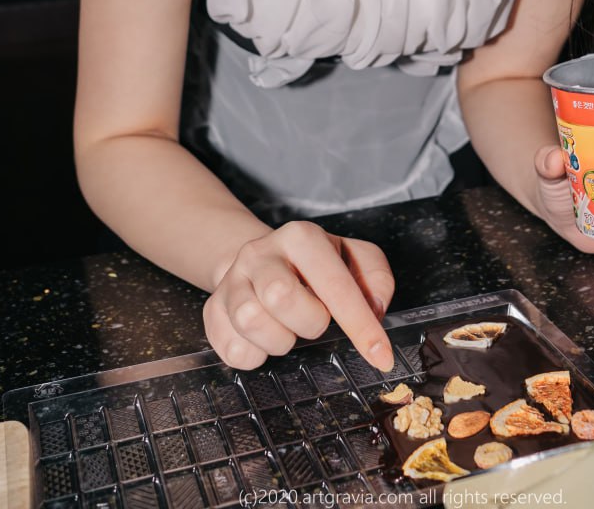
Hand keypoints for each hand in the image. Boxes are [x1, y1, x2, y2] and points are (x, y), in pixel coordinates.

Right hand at [203, 220, 395, 371]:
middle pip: (281, 297)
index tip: (381, 357)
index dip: (361, 325)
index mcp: (301, 237)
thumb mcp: (352, 256)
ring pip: (250, 321)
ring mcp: (232, 281)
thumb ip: (375, 276)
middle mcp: (261, 253)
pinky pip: (231, 348)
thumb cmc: (314, 264)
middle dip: (309, 322)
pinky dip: (254, 356)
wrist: (260, 258)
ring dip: (279, 340)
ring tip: (289, 329)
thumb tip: (375, 309)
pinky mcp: (212, 310)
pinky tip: (264, 340)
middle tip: (316, 321)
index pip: (334, 283)